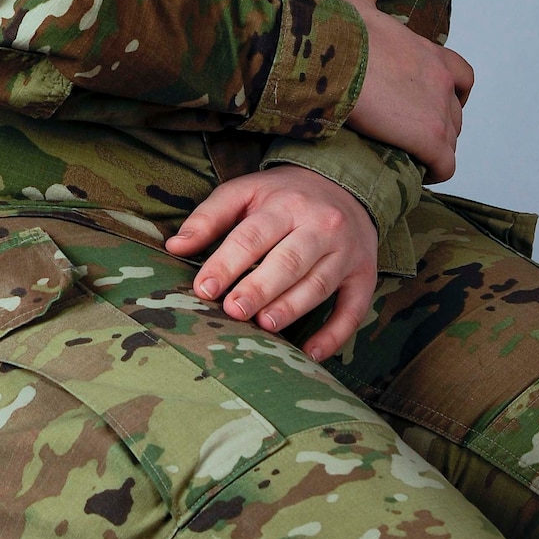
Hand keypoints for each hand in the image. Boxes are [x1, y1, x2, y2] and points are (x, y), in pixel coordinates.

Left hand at [164, 165, 377, 362]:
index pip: (253, 235)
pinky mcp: (364, 276)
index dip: (227, 263)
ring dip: (292, 307)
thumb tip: (174, 246)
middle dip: (260, 288)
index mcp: (286, 203)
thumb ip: (210, 216)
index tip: (203, 288)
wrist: (346, 185)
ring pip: (319, 284)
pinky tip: (311, 353)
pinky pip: (354, 309)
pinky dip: (335, 334)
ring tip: (265, 326)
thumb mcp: (247, 191)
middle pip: (289, 260)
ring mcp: (346, 252)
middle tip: (233, 311)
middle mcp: (321, 225)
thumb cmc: (284, 196)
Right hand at [335, 0, 473, 180]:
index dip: (452, 92)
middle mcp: (442, 81)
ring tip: (408, 156)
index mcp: (430, 53)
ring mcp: (438, 111)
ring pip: (450, 140)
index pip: (461, 76)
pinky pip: (444, 164)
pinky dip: (435, 170)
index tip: (433, 101)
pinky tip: (418, 172)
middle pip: (455, 113)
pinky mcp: (428, 139)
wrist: (331, 56)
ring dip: (434, 150)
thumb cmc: (340, 30)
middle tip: (410, 134)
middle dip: (438, 124)